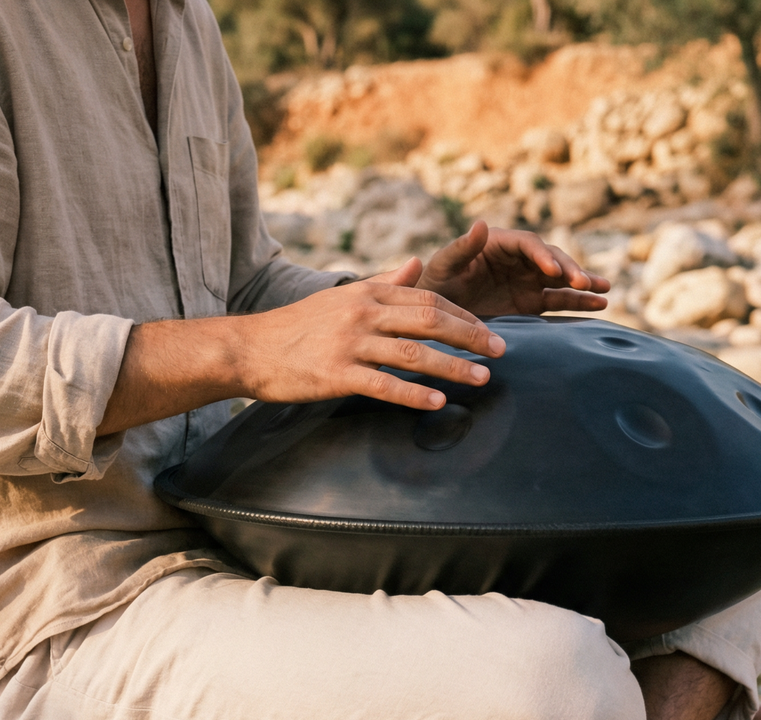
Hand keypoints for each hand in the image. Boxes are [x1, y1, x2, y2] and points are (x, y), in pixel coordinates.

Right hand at [239, 258, 505, 410]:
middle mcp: (363, 313)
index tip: (489, 332)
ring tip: (482, 378)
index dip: (465, 316)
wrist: (249, 349)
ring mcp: (350, 344)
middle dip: (471, 337)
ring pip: (414, 353)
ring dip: (453, 367)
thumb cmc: (299, 326)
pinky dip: (414, 394)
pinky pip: (384, 385)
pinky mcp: (337, 374)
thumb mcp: (342, 296)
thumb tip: (417, 265)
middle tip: (501, 352)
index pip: (429, 299)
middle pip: (430, 320)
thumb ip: (383, 283)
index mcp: (368, 293)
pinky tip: (438, 402)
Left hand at [416, 221, 609, 317]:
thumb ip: (462, 247)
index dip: (542, 255)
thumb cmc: (434, 285)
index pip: (527, 245)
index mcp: (498, 244)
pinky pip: (559, 301)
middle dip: (568, 269)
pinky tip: (600, 304)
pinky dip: (579, 302)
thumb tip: (480, 223)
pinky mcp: (531, 303)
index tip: (552, 270)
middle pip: (550, 259)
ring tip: (604, 290)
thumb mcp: (443, 266)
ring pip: (561, 279)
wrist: (433, 314)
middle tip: (581, 282)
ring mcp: (526, 281)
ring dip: (582, 283)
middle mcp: (517, 260)